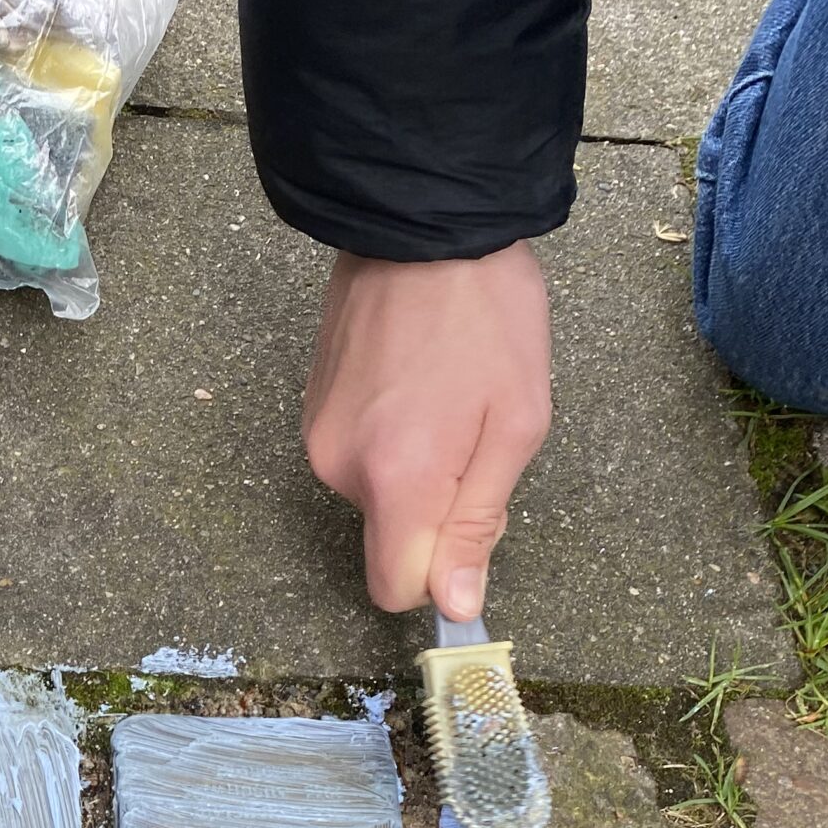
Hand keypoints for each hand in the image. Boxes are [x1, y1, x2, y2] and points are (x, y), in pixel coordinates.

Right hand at [302, 243, 551, 621]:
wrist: (422, 222)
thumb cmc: (486, 315)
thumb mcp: (517, 424)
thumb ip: (479, 521)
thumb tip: (456, 605)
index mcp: (397, 479)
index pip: (395, 588)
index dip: (439, 576)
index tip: (474, 535)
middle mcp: (341, 469)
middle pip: (393, 537)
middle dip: (438, 507)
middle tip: (476, 434)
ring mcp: (317, 438)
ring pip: (377, 495)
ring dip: (417, 469)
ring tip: (446, 397)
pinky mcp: (310, 411)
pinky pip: (358, 457)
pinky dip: (391, 439)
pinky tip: (416, 383)